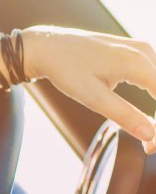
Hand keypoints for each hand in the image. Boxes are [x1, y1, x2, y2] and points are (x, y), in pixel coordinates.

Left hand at [22, 25, 155, 151]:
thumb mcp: (92, 97)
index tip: (153, 145)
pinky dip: (155, 93)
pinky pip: (155, 73)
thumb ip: (124, 115)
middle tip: (150, 146)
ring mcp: (142, 49)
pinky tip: (150, 112)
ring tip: (150, 135)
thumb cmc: (66, 70)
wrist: (48, 47)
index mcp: (138, 62)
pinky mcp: (136, 51)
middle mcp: (145, 52)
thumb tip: (151, 136)